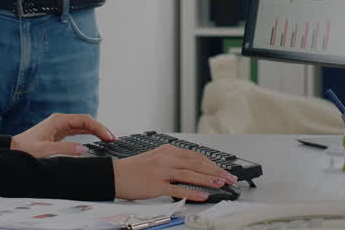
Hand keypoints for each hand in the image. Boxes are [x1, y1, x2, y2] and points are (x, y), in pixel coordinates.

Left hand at [10, 113, 114, 158]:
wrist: (12, 151)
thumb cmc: (25, 150)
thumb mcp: (45, 151)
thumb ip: (65, 150)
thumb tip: (84, 149)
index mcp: (58, 120)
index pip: (85, 120)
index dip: (99, 127)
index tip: (109, 137)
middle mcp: (60, 121)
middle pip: (86, 121)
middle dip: (101, 128)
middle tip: (113, 138)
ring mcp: (60, 126)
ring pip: (83, 125)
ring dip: (96, 131)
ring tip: (108, 139)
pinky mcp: (59, 133)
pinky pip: (78, 131)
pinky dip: (89, 134)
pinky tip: (96, 139)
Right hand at [112, 145, 239, 200]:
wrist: (114, 175)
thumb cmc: (134, 168)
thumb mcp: (155, 157)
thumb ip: (172, 159)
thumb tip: (191, 166)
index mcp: (167, 150)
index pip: (195, 155)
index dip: (212, 163)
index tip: (223, 169)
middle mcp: (166, 158)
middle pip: (197, 163)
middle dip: (216, 171)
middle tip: (230, 177)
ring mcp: (161, 171)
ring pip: (190, 174)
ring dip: (208, 179)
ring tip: (221, 184)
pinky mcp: (156, 185)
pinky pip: (178, 189)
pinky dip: (192, 192)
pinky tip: (202, 195)